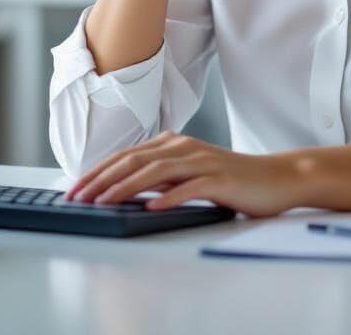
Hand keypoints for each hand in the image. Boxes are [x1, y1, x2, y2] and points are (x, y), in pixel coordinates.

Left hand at [63, 131, 302, 217]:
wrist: (276, 178)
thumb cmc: (232, 180)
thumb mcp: (190, 174)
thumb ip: (163, 176)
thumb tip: (126, 190)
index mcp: (174, 143)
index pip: (127, 155)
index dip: (98, 171)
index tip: (75, 189)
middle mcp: (184, 147)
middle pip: (134, 159)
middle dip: (101, 178)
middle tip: (77, 197)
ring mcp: (202, 161)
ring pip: (156, 170)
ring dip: (125, 187)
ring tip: (103, 202)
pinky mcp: (220, 179)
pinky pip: (190, 187)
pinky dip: (168, 197)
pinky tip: (152, 207)